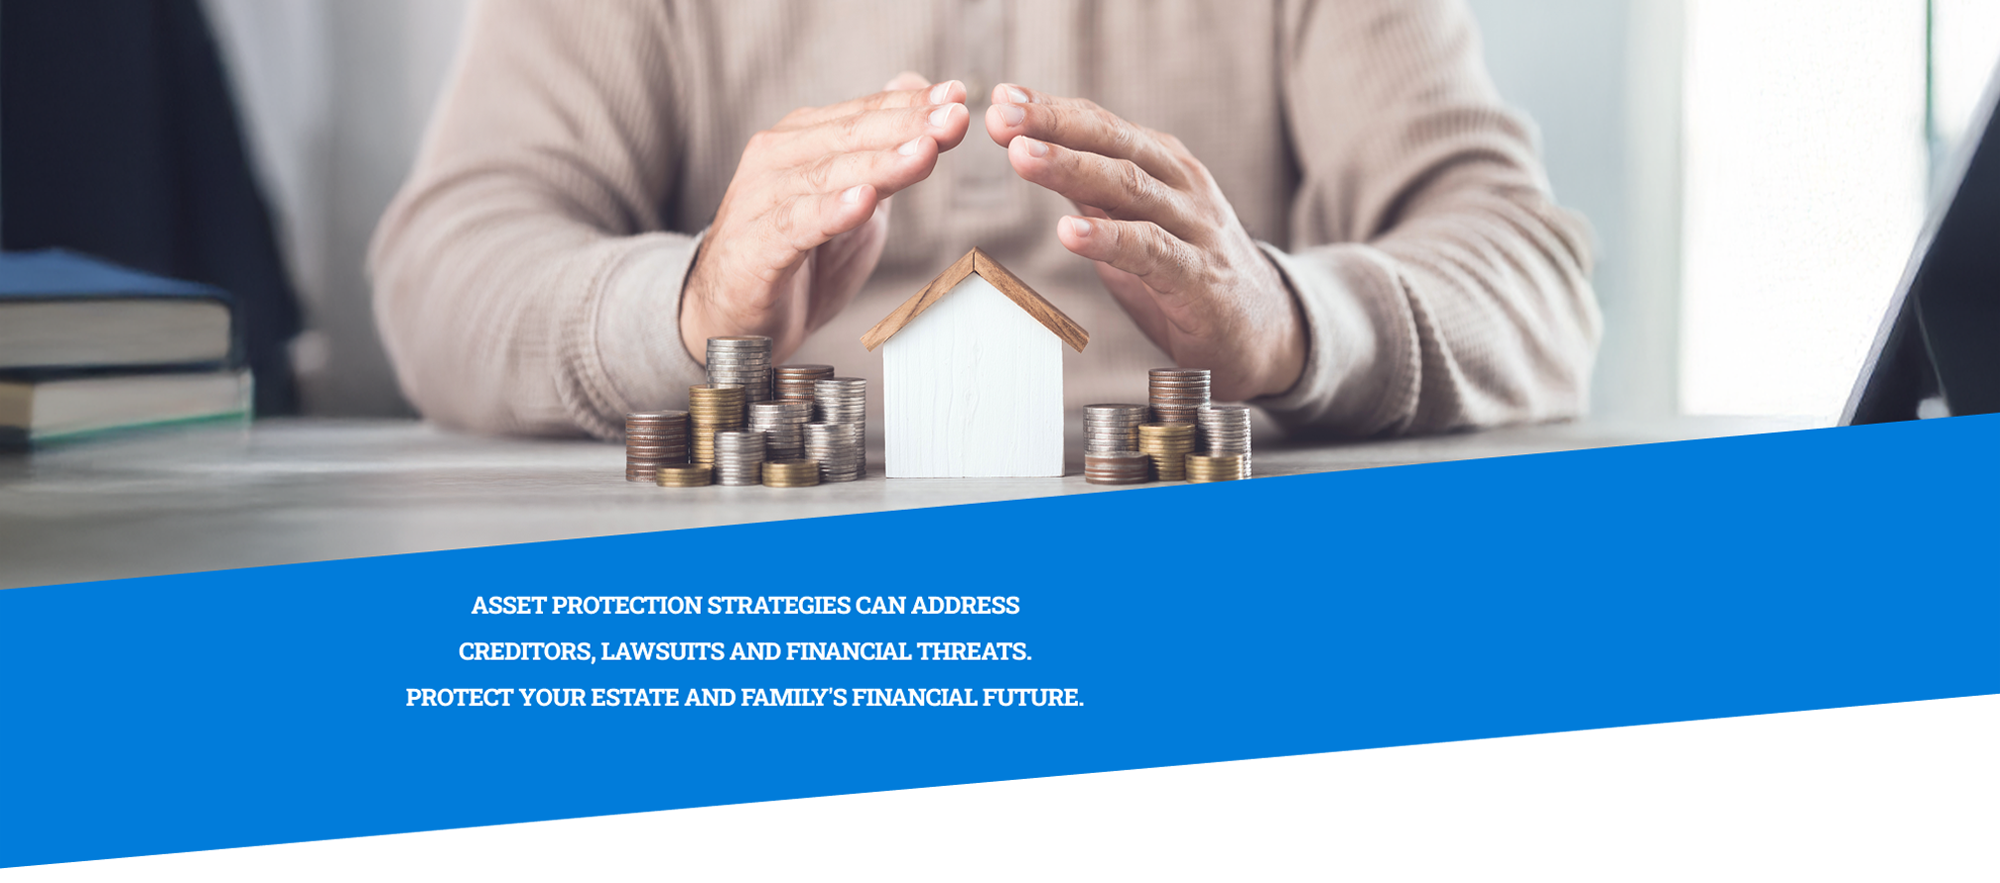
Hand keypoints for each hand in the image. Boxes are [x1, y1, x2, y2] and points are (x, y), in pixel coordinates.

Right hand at [681, 73, 970, 362]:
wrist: (738, 319)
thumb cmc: (800, 258)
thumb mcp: (855, 199)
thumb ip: (882, 149)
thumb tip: (913, 85)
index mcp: (800, 140)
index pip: (864, 113)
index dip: (912, 104)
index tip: (959, 97)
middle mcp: (776, 159)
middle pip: (849, 136)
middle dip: (907, 125)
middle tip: (954, 119)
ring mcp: (760, 201)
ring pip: (827, 175)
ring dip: (880, 164)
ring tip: (925, 152)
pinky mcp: (754, 247)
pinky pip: (796, 225)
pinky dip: (831, 212)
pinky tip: (864, 202)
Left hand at [984, 84, 1306, 401]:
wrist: (1267, 330)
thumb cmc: (1193, 275)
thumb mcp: (1139, 221)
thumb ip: (1098, 194)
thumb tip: (1040, 155)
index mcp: (1166, 167)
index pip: (1104, 126)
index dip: (1052, 110)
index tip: (1003, 99)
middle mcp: (1182, 186)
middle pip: (1113, 143)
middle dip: (1054, 125)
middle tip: (1003, 117)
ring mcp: (1195, 228)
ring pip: (1129, 186)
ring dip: (1071, 168)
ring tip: (1022, 156)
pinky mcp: (1199, 277)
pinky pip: (1149, 250)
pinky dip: (1107, 238)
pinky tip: (1069, 232)